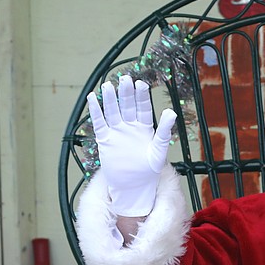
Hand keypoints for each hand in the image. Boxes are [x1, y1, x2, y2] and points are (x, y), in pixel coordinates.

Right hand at [86, 75, 176, 216]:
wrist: (133, 186)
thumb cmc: (149, 170)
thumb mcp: (159, 151)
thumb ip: (164, 131)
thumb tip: (171, 112)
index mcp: (145, 128)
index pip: (143, 108)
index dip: (141, 96)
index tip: (140, 84)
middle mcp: (130, 126)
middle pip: (127, 106)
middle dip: (125, 93)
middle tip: (124, 79)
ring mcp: (117, 132)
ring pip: (112, 111)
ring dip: (109, 99)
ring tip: (107, 85)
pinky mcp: (105, 139)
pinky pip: (99, 123)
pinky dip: (96, 111)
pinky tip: (92, 99)